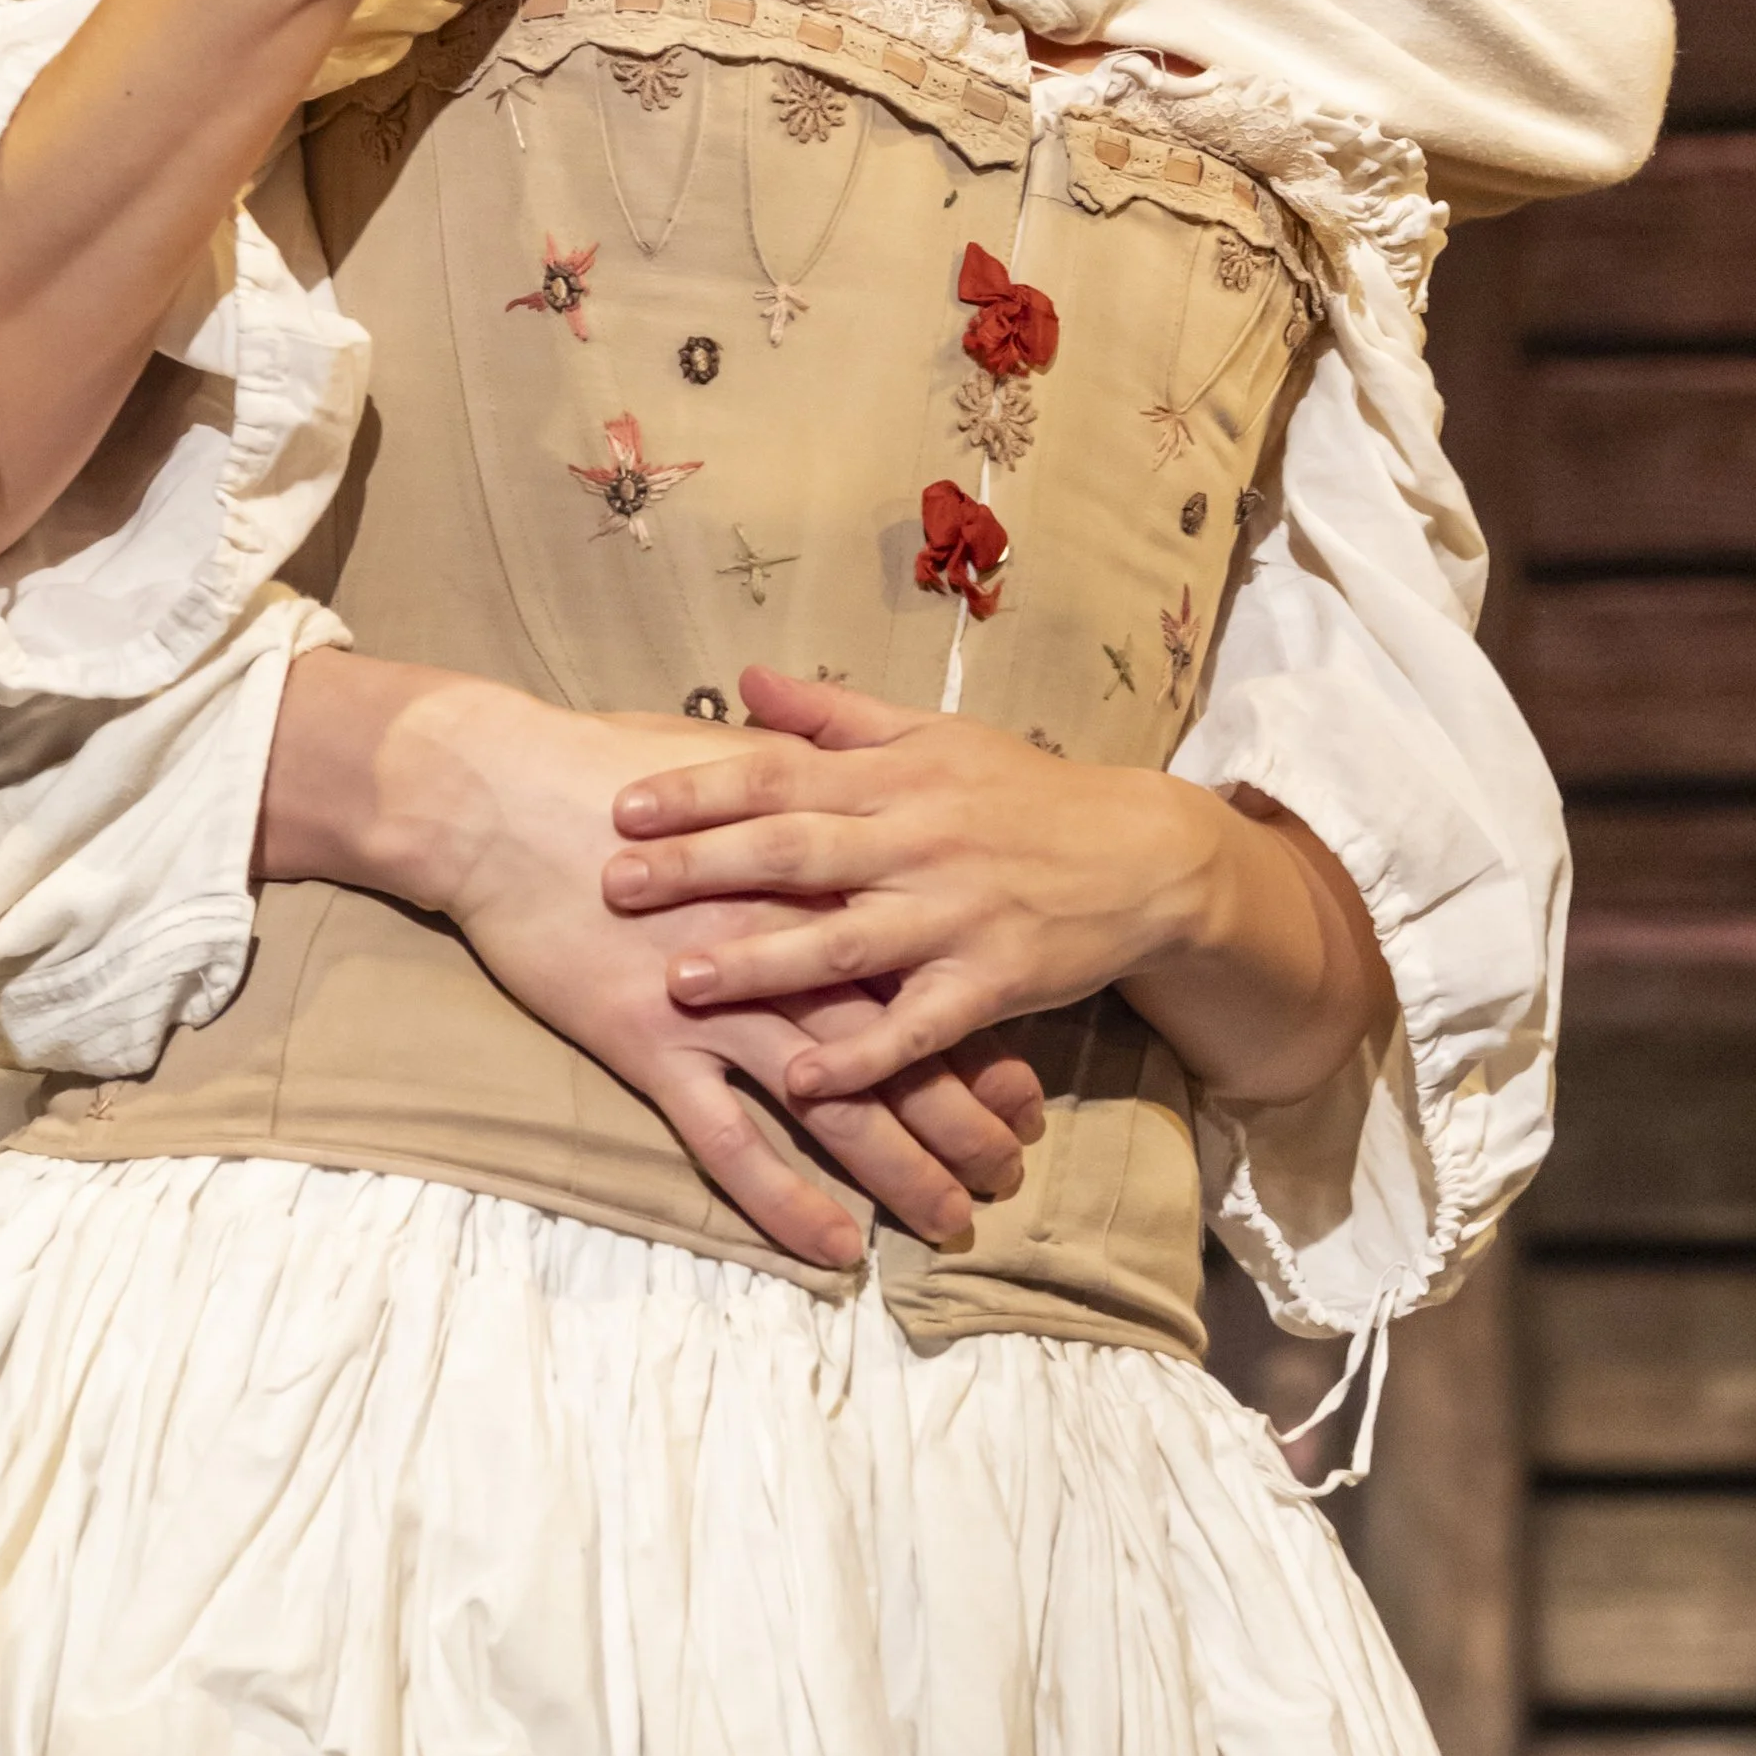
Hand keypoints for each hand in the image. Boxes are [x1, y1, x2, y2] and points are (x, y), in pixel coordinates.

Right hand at [378, 682, 1043, 1266]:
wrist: (497, 797)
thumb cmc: (607, 771)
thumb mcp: (722, 765)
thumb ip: (797, 786)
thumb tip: (844, 792)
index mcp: (808, 881)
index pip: (920, 972)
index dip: (979, 1034)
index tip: (1025, 1087)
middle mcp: (783, 948)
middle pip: (900, 1045)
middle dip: (964, 1117)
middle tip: (1009, 1174)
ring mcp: (719, 1002)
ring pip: (838, 1104)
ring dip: (903, 1170)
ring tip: (953, 1223)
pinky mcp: (653, 1044)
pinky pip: (732, 1141)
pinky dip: (788, 1200)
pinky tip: (836, 1249)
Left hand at [606, 667, 1393, 1106]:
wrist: (1141, 856)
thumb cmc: (1021, 791)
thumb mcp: (932, 733)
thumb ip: (833, 713)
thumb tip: (744, 677)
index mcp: (894, 777)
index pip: (779, 775)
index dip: (700, 789)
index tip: (623, 806)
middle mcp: (915, 841)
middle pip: (794, 852)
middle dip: (701, 868)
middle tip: (615, 884)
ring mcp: (952, 915)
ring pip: (842, 943)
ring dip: (760, 964)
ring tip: (681, 982)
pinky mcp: (989, 984)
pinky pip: (915, 1027)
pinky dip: (859, 1054)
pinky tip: (800, 1077)